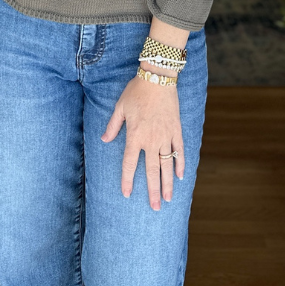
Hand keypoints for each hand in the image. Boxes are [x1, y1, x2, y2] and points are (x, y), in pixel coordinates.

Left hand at [100, 74, 184, 210]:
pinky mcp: (176, 130)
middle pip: (151, 171)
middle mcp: (151, 140)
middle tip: (155, 207)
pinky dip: (180, 164)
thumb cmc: (136, 91)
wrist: (157, 78)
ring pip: (167, 165)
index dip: (127, 180)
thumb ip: (113, 126)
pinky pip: (179, 151)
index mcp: (134, 136)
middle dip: (152, 191)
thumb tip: (104, 139)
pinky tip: (181, 176)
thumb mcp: (120, 107)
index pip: (129, 164)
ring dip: (168, 183)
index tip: (126, 193)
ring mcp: (165, 136)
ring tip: (168, 198)